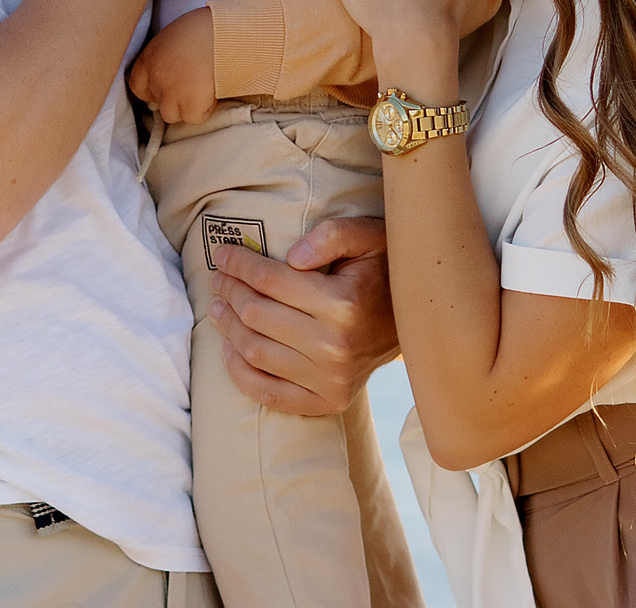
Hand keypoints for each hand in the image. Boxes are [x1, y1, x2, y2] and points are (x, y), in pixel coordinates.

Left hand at [126, 8, 218, 124]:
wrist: (224, 33)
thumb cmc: (207, 27)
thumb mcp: (178, 36)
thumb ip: (170, 55)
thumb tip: (177, 69)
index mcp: (150, 57)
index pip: (138, 85)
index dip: (153, 91)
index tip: (169, 88)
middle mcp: (156, 76)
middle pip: (157, 102)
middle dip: (173, 99)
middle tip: (193, 87)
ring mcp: (171, 92)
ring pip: (171, 115)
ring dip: (186, 107)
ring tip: (204, 91)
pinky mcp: (189, 104)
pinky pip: (193, 117)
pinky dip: (204, 110)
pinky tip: (213, 94)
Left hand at [207, 217, 399, 414]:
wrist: (417, 321)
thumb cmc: (385, 270)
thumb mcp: (368, 237)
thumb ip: (332, 235)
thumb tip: (292, 257)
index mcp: (344, 303)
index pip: (270, 280)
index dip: (239, 263)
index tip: (222, 253)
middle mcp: (335, 346)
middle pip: (257, 315)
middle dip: (229, 291)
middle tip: (218, 278)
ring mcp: (331, 380)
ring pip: (255, 352)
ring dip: (227, 327)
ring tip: (218, 307)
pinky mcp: (328, 401)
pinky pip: (269, 394)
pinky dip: (240, 373)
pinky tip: (229, 349)